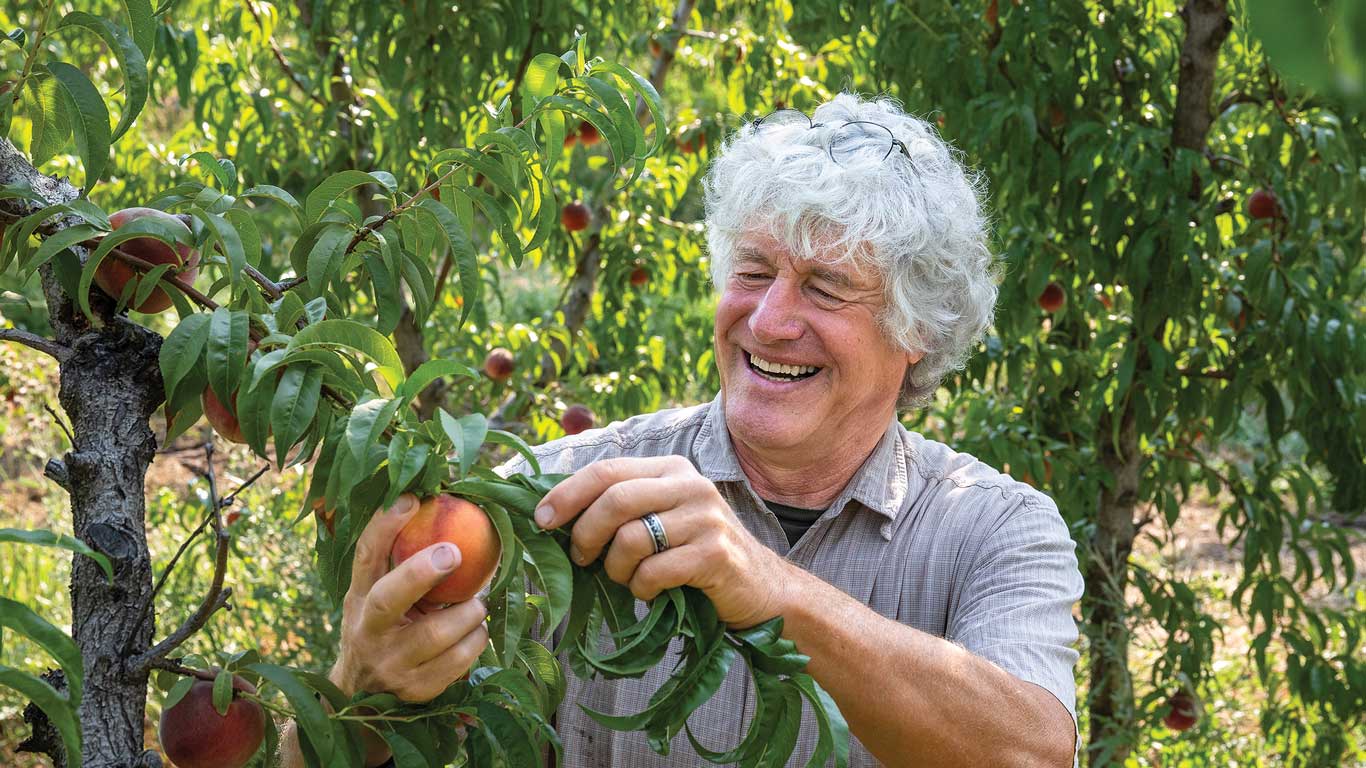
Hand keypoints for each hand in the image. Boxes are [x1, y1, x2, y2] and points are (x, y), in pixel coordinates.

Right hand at [332, 494, 488, 702]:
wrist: (363, 695)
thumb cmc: (381, 627)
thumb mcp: (374, 596)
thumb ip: (396, 562)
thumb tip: (437, 504)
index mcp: (357, 599)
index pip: (365, 557)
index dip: (384, 526)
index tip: (411, 499)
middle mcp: (367, 632)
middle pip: (388, 599)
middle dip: (422, 572)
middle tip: (455, 552)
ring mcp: (391, 665)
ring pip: (437, 633)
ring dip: (469, 612)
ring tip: (476, 604)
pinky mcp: (417, 690)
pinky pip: (460, 660)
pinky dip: (476, 640)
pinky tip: (475, 632)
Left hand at [533, 456, 792, 628]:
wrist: (761, 589)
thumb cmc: (696, 555)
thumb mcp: (661, 518)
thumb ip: (621, 507)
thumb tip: (552, 514)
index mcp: (671, 469)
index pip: (606, 471)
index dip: (566, 495)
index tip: (541, 521)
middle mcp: (690, 485)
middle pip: (615, 500)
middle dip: (585, 534)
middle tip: (581, 559)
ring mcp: (706, 518)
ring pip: (630, 539)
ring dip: (616, 569)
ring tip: (627, 579)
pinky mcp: (716, 553)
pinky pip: (653, 571)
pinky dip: (641, 588)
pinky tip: (651, 591)